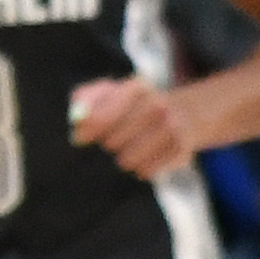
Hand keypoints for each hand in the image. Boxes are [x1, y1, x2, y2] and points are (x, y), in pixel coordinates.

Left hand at [71, 76, 201, 181]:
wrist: (183, 113)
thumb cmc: (134, 106)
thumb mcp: (110, 93)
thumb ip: (85, 99)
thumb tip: (76, 118)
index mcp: (137, 87)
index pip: (101, 117)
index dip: (86, 131)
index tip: (79, 138)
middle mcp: (157, 105)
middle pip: (112, 142)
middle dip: (108, 144)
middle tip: (113, 139)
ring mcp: (172, 128)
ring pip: (127, 160)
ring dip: (124, 158)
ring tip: (130, 148)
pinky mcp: (181, 150)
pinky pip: (146, 171)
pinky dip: (141, 168)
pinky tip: (147, 156)